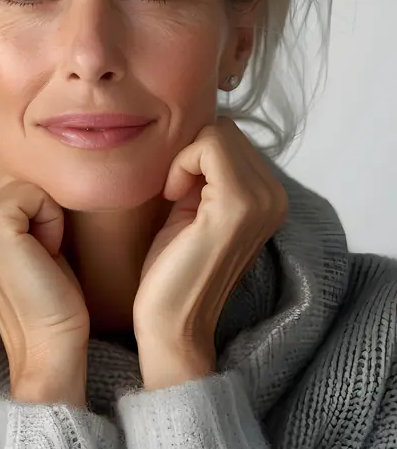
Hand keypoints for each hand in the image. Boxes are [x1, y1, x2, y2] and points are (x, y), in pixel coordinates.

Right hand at [0, 149, 89, 404]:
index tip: (37, 249)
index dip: (42, 204)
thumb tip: (32, 153)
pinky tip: (44, 255)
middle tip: (41, 253)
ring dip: (49, 213)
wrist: (49, 346)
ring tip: (41, 254)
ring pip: (31, 178)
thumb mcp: (33, 233)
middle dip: (46, 206)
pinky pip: (37, 192)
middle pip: (24, 168)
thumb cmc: (51, 293)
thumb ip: (20, 195)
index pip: (17, 168)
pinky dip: (52, 221)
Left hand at [132, 117, 288, 387]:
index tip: (180, 192)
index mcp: (271, 197)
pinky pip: (208, 146)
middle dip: (193, 155)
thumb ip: (209, 172)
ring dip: (186, 159)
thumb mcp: (197, 206)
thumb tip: (200, 126)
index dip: (197, 155)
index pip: (233, 137)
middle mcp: (277, 197)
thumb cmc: (174, 267)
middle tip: (177, 196)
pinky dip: (182, 163)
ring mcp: (262, 200)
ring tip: (178, 199)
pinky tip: (173, 197)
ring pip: (217, 133)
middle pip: (226, 130)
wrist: (172, 321)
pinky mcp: (239, 205)